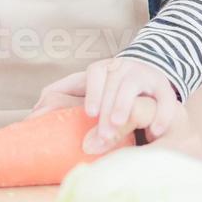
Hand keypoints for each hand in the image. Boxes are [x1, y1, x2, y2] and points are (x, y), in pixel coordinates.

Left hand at [32, 56, 182, 154]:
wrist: (147, 75)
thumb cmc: (107, 90)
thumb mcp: (85, 89)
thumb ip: (61, 98)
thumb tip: (34, 116)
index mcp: (103, 69)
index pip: (95, 73)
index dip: (93, 91)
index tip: (89, 113)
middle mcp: (123, 68)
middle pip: (114, 83)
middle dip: (109, 107)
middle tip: (103, 133)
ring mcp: (145, 76)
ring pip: (135, 86)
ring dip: (126, 106)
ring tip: (119, 124)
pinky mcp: (165, 88)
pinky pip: (167, 99)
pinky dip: (163, 114)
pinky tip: (155, 131)